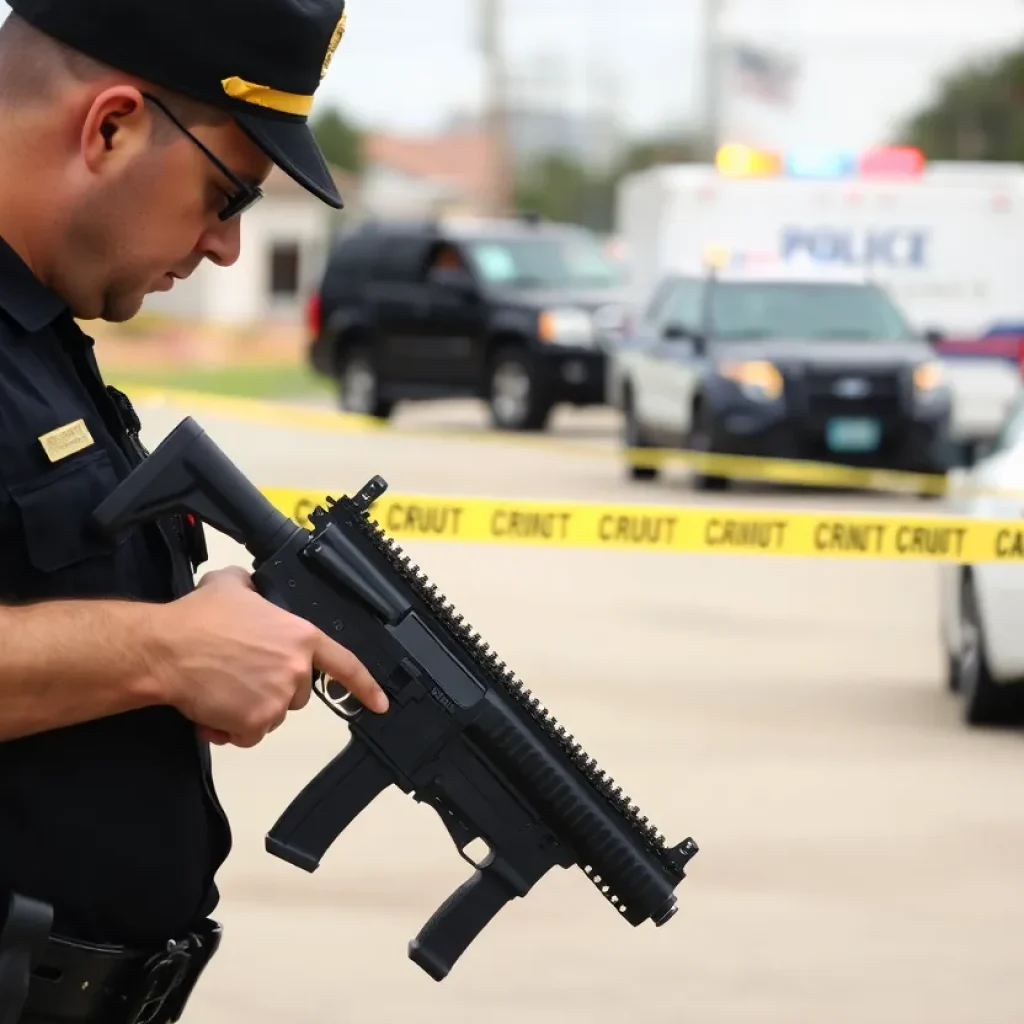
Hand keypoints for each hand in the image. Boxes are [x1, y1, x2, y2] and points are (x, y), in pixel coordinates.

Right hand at [151, 566, 387, 747]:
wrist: (166, 649)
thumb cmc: (197, 618)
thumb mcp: (234, 584)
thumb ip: (256, 588)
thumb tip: (253, 589)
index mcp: (300, 636)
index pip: (345, 664)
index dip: (365, 686)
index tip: (379, 703)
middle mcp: (295, 670)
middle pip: (297, 693)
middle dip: (272, 688)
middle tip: (240, 673)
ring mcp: (276, 699)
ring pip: (271, 715)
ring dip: (249, 709)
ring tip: (221, 687)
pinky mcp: (254, 723)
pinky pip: (248, 735)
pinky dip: (230, 730)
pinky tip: (212, 710)